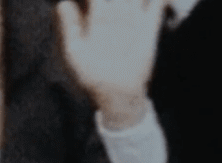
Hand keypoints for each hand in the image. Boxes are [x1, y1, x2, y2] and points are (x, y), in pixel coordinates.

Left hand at [56, 0, 166, 129]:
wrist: (117, 93)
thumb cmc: (93, 75)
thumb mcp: (75, 51)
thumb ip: (69, 27)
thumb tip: (62, 2)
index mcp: (98, 19)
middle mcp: (117, 16)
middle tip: (116, 0)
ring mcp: (134, 21)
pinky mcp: (150, 29)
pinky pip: (156, 6)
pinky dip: (158, 0)